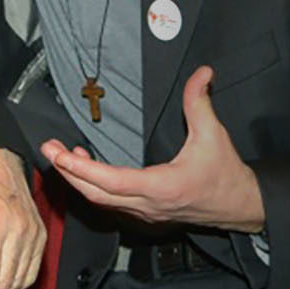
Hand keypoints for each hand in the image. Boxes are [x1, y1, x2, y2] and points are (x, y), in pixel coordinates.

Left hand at [41, 67, 264, 231]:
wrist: (239, 206)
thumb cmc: (225, 176)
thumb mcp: (213, 136)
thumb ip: (200, 103)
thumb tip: (201, 73)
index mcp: (161, 188)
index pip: (112, 181)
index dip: (82, 169)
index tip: (61, 155)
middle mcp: (148, 206)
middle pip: (96, 195)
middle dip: (69, 172)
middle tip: (50, 150)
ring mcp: (145, 214)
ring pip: (101, 201)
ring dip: (80, 180)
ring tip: (64, 155)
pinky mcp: (145, 214)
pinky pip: (111, 203)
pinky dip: (93, 186)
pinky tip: (87, 168)